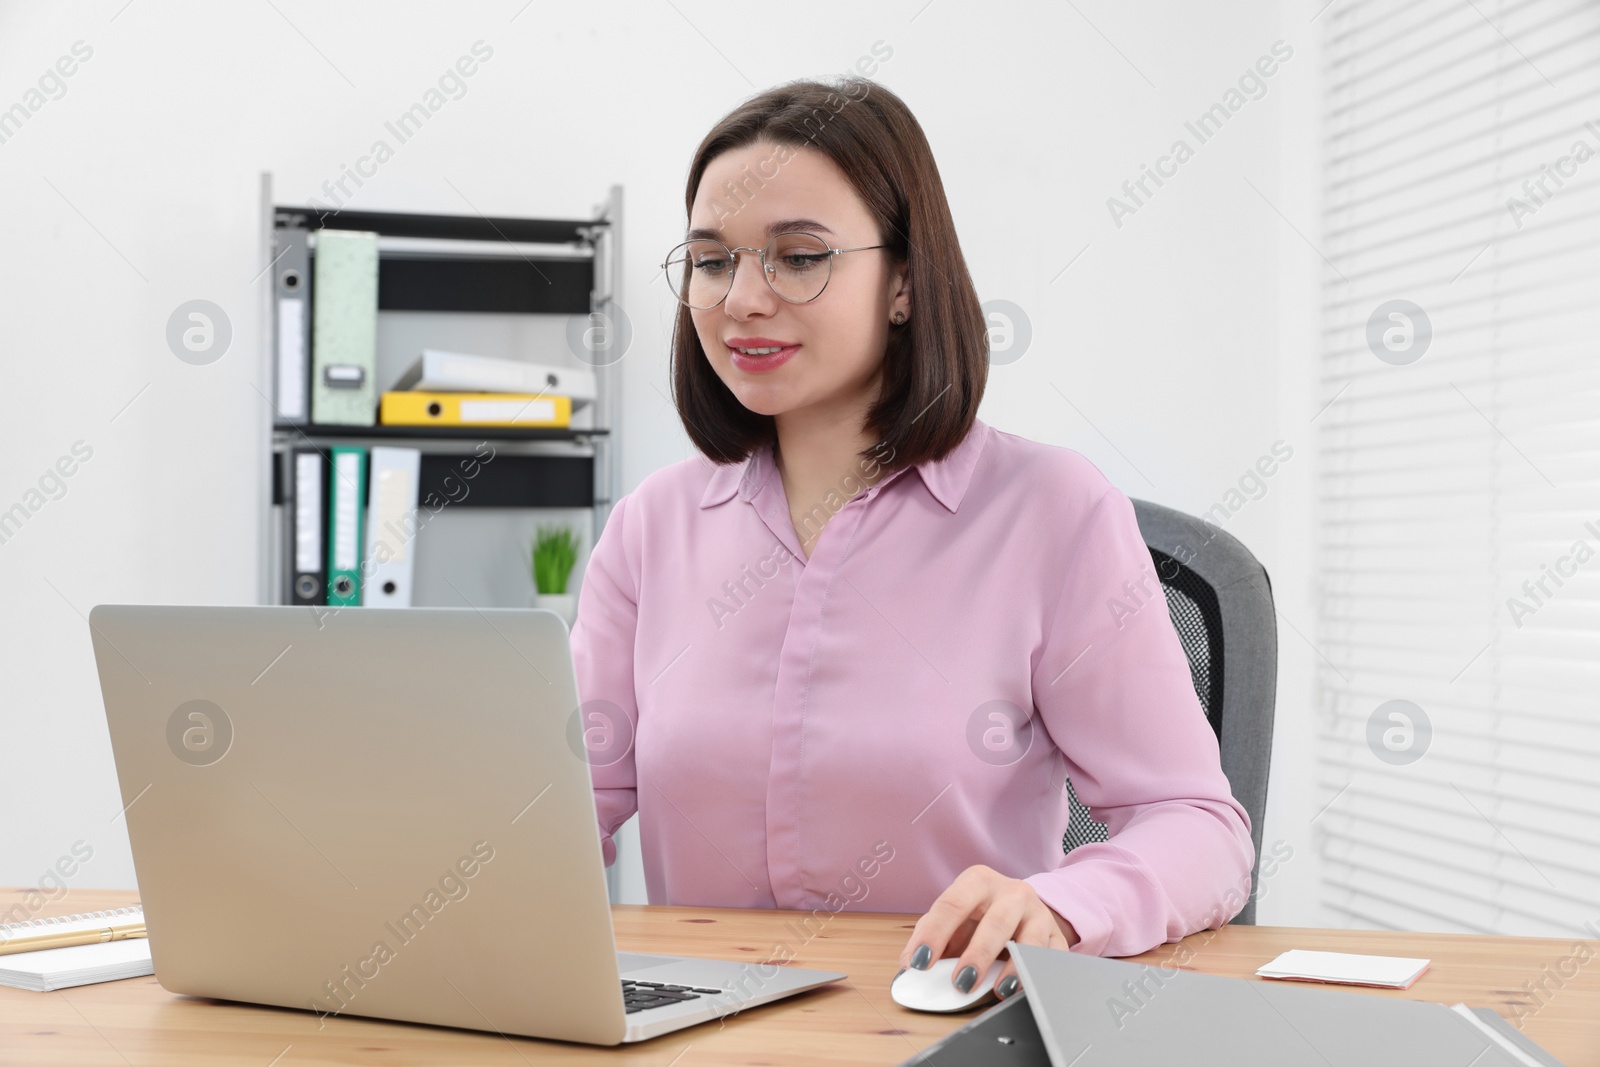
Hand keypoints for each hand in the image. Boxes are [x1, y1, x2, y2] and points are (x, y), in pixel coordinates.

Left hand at [896, 865, 1077, 1000]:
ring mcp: (1038, 913)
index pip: (952, 904)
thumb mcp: (953, 919)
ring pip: (1030, 940)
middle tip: (961, 982)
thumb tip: (907, 965)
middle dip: (978, 954)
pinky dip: (1039, 976)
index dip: (934, 934)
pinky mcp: (1056, 936)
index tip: (920, 962)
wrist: (1023, 911)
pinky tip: (1025, 991)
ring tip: (998, 991)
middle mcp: (1011, 892)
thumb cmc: (980, 916)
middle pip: (995, 921)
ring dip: (1014, 968)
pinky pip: (1052, 959)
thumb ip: (928, 938)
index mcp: (977, 882)